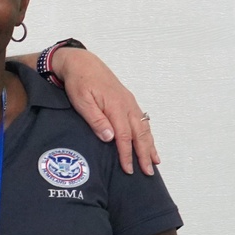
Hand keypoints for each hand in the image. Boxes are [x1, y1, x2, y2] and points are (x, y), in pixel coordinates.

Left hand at [51, 48, 159, 174]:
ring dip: (150, 145)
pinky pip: (141, 120)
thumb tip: (110, 138)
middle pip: (139, 134)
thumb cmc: (79, 82)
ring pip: (144, 128)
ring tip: (155, 161)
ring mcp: (129, 102)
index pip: (124, 136)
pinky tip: (149, 142)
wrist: (82, 62)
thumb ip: (96, 119)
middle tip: (148, 172)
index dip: (127, 154)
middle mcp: (127, 105)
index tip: (129, 169)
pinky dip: (147, 134)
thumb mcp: (81, 101)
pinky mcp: (127, 101)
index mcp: (116, 106)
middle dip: (145, 154)